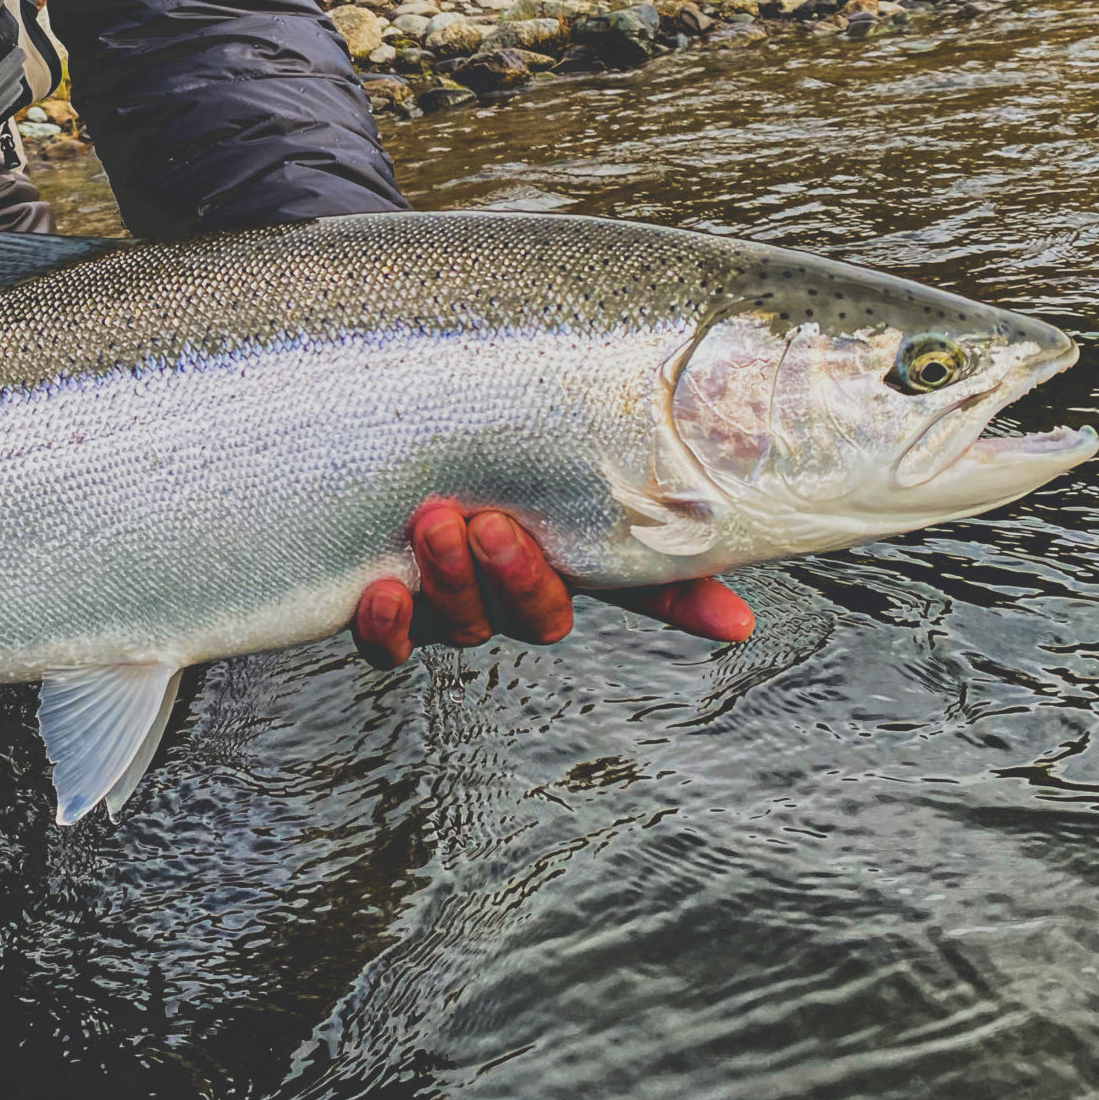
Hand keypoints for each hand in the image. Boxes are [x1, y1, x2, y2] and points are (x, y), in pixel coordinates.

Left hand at [352, 497, 753, 666]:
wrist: (363, 450)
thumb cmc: (457, 469)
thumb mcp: (530, 469)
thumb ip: (595, 485)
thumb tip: (729, 535)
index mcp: (563, 566)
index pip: (638, 593)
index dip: (687, 606)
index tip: (735, 620)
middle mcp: (510, 599)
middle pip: (534, 617)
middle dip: (516, 575)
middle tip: (490, 522)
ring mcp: (445, 612)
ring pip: (461, 627)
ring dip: (451, 581)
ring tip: (433, 524)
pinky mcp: (382, 618)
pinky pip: (388, 649)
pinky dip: (387, 627)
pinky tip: (383, 590)